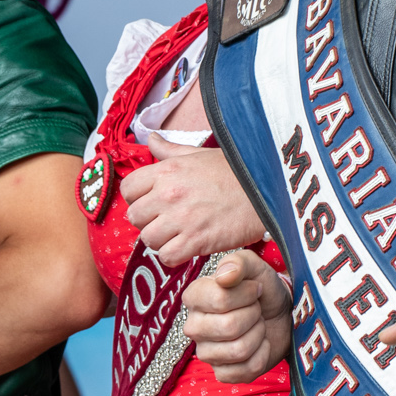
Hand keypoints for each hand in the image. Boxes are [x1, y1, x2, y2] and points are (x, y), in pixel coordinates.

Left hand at [125, 138, 266, 263]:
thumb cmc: (235, 171)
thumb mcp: (199, 153)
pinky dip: (174, 256)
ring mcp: (181, 218)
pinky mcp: (196, 241)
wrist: (267, 190)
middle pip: (135, 217)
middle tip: (166, 221)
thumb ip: (171, 150)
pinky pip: (167, 257)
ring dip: (160, 241)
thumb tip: (151, 138)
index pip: (128, 189)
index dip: (137, 198)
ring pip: (148, 239)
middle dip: (148, 221)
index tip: (152, 203)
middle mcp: (169, 193)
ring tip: (177, 235)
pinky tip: (187, 247)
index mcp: (167, 170)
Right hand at [182, 249, 290, 382]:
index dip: (246, 294)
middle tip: (256, 309)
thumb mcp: (254, 266)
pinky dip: (261, 356)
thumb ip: (238, 263)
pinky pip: (244, 370)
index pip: (220, 300)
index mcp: (194, 297)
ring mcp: (206, 352)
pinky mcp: (222, 373)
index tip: (254, 289)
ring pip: (238, 350)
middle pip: (229, 327)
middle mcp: (194, 326)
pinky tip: (259, 344)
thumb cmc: (262, 288)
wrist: (281, 314)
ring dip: (258, 335)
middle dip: (253, 315)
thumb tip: (224, 277)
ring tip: (257, 325)